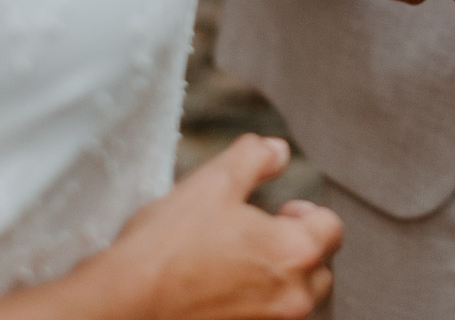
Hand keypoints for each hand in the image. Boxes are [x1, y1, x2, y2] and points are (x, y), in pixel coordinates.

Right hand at [94, 135, 342, 319]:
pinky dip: (254, 307)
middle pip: (319, 271)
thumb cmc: (167, 247)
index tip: (283, 210)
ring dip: (278, 282)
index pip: (332, 229)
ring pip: (294, 303)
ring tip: (239, 265)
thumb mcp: (213, 182)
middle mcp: (292, 299)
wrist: (122, 306)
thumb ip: (255, 158)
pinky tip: (220, 293)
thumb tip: (278, 150)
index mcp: (294, 253)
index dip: (309, 213)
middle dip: (299, 251)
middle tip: (262, 237)